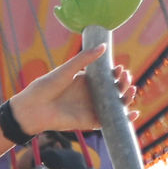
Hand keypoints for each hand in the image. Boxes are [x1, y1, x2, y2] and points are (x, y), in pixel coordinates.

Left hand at [5, 46, 135, 138]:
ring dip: (126, 98)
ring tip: (131, 90)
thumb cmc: (46, 86)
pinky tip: (133, 113)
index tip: (120, 68)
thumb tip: (104, 46)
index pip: (107, 76)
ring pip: (115, 104)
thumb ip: (84, 59)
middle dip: (123, 83)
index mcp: (86, 81)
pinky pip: (110, 121)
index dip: (116, 73)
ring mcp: (92, 108)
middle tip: (125, 77)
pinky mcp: (91, 122)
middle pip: (114, 89)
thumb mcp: (67, 70)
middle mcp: (91, 94)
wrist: (33, 108)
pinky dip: (124, 119)